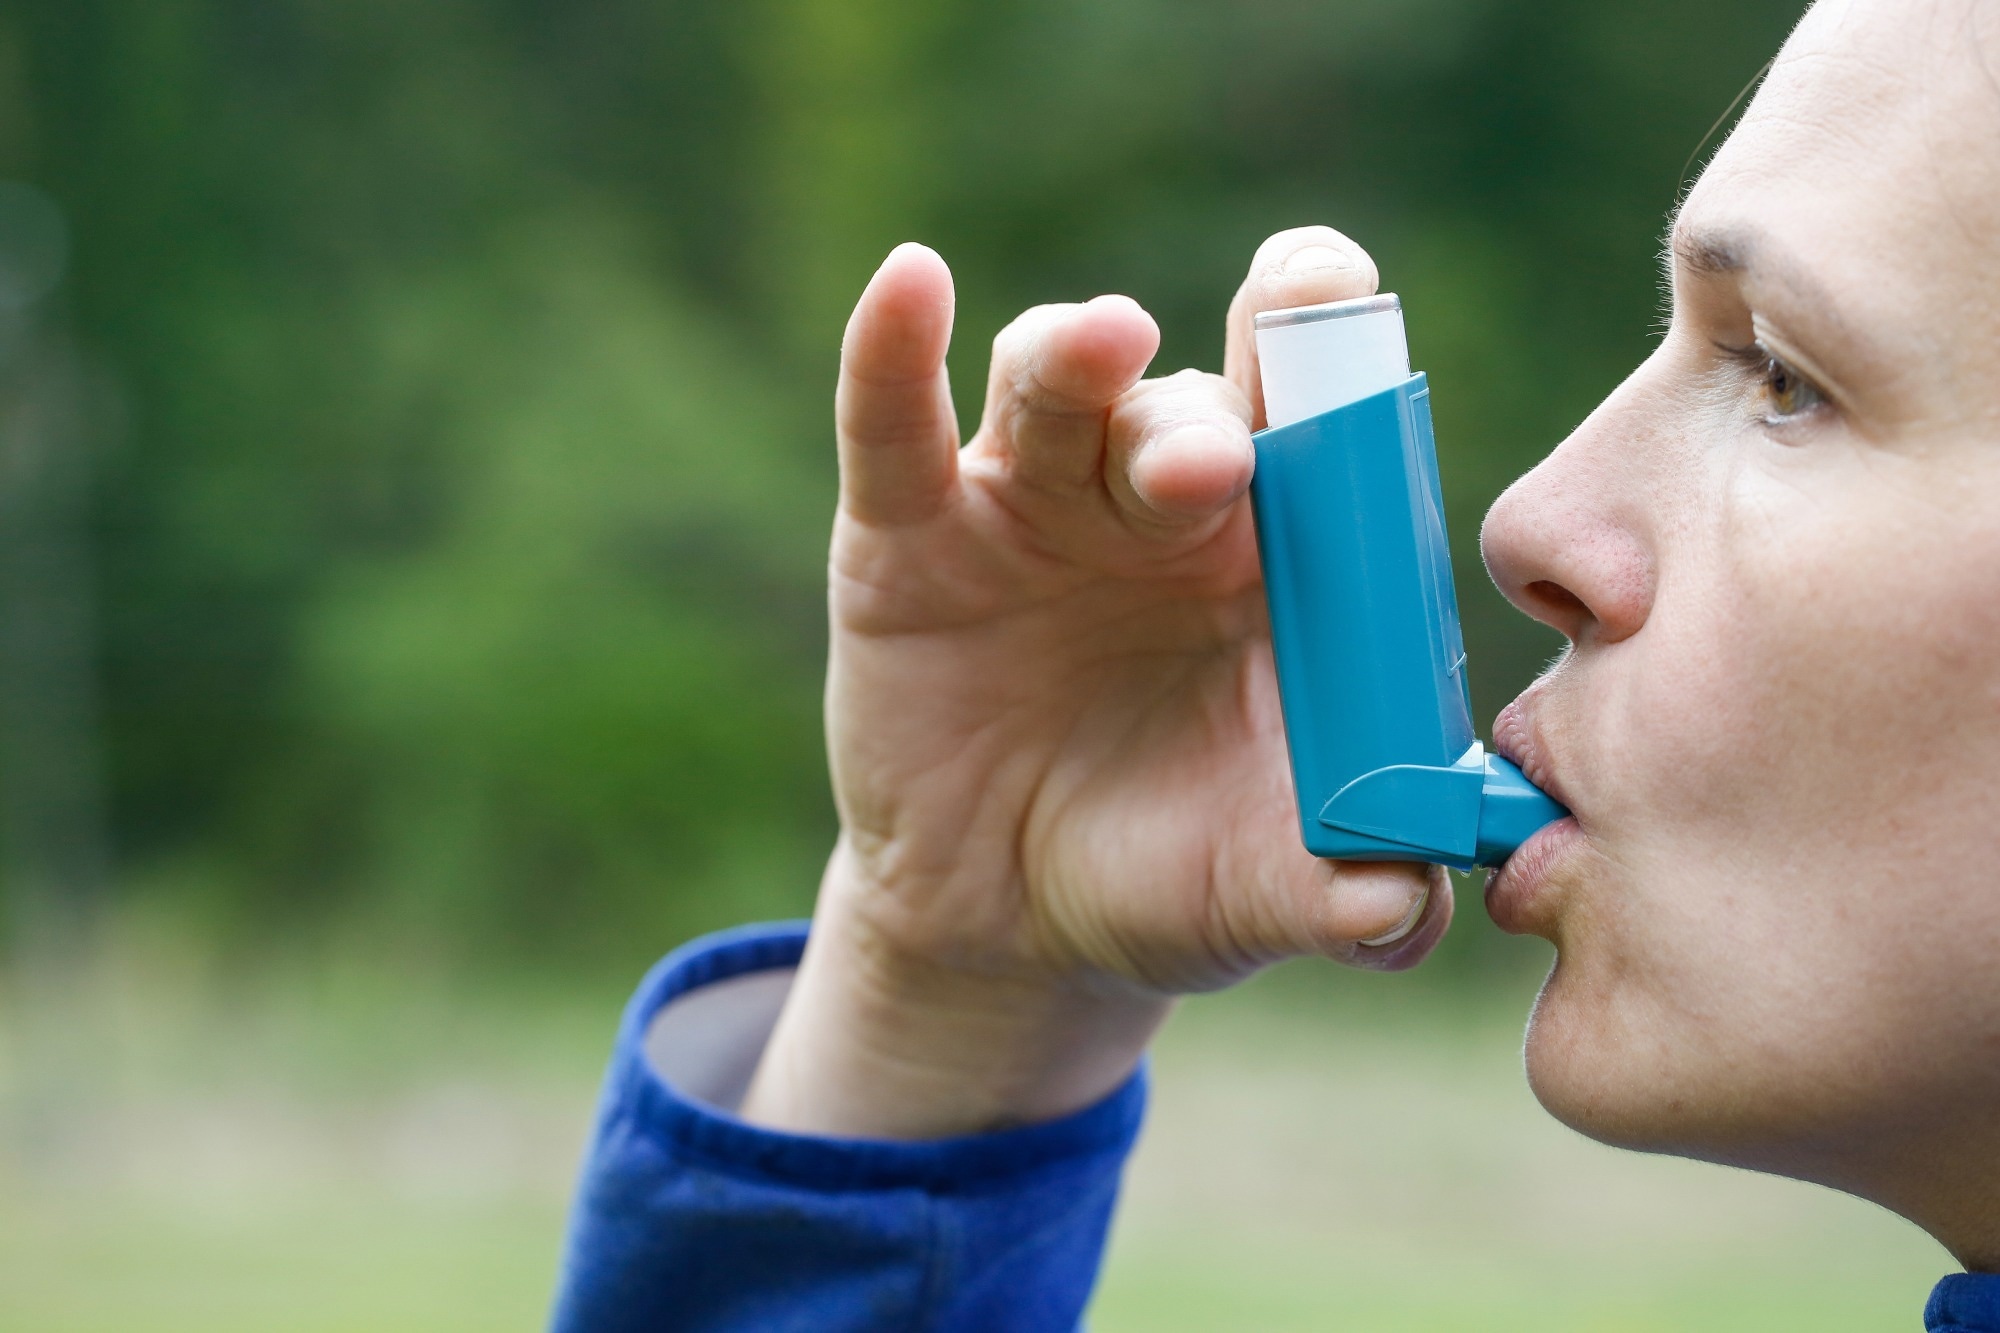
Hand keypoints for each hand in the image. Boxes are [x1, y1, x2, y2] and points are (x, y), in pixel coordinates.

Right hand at [739, 229, 1450, 1138]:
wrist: (1012, 926)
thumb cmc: (1170, 872)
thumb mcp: (1260, 889)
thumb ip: (1354, 898)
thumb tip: (1404, 908)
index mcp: (1276, 553)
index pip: (1316, 415)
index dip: (1330, 344)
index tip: (1343, 309)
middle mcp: (1157, 501)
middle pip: (1187, 398)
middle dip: (1203, 414)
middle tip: (1217, 466)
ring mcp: (1031, 503)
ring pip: (1055, 386)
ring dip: (1080, 358)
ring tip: (1104, 347)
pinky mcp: (908, 533)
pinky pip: (894, 428)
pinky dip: (892, 352)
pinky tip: (910, 284)